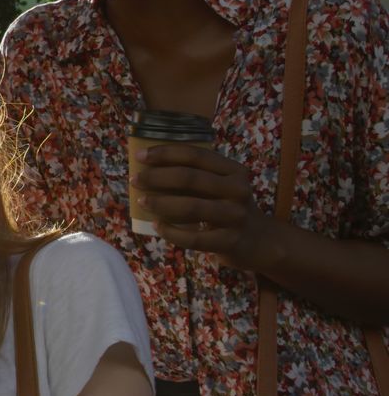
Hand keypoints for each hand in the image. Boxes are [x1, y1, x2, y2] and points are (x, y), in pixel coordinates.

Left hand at [131, 144, 280, 270]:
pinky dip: (172, 232)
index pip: (195, 156)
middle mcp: (238, 190)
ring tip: (142, 201)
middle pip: (190, 178)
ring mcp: (236, 216)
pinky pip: (194, 237)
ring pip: (191, 207)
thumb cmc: (228, 207)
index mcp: (233, 170)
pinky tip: (157, 227)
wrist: (260, 242)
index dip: (166, 153)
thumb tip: (148, 168)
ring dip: (161, 203)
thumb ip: (195, 176)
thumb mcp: (221, 186)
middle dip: (157, 177)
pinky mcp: (230, 241)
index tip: (140, 156)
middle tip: (135, 180)